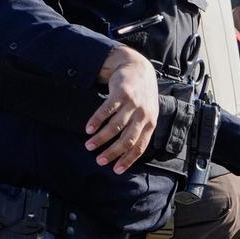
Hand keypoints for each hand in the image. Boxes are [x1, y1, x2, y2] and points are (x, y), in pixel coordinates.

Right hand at [86, 47, 158, 173]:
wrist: (137, 68)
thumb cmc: (142, 95)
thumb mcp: (148, 112)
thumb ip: (140, 129)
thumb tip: (128, 152)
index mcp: (150, 123)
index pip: (140, 146)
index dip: (128, 159)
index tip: (116, 170)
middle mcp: (143, 115)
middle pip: (127, 139)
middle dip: (112, 152)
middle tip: (99, 161)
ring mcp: (132, 104)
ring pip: (115, 127)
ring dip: (101, 138)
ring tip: (89, 145)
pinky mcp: (120, 94)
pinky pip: (107, 111)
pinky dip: (96, 121)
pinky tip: (88, 129)